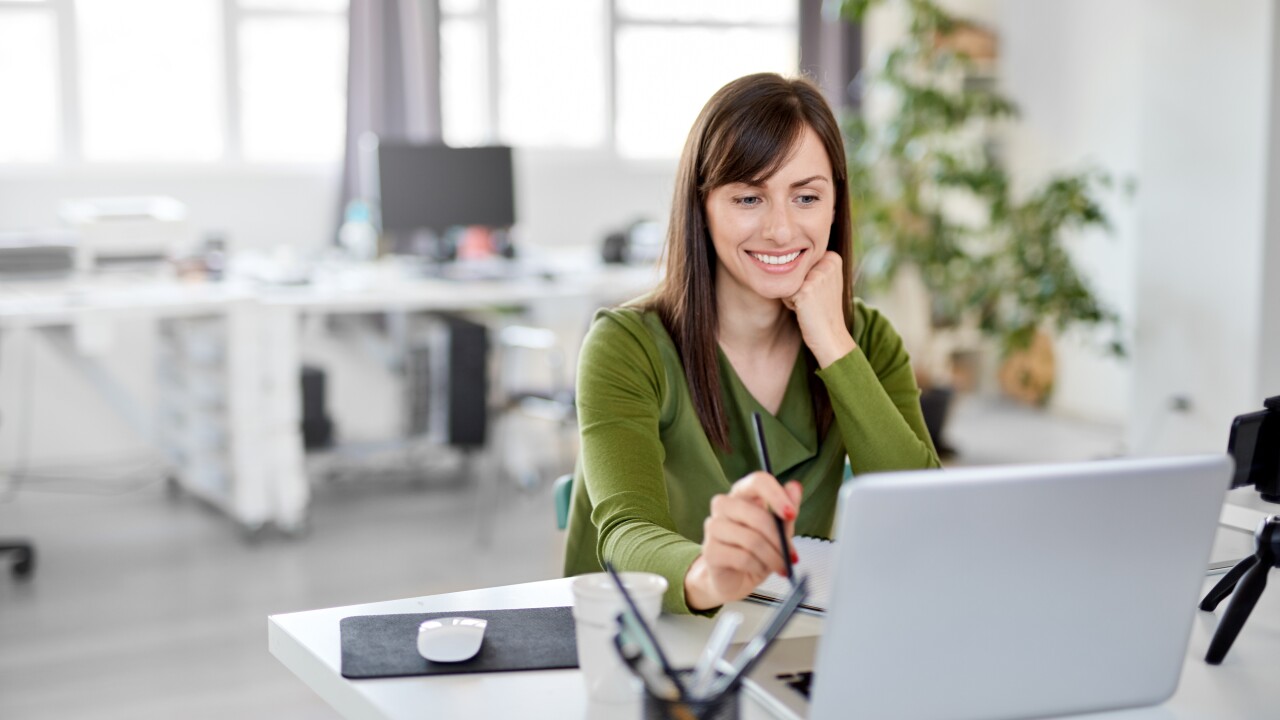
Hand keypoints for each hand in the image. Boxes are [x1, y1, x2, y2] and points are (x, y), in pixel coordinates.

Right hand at [684, 472, 803, 610]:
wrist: (734, 580)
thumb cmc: (756, 552)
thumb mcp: (778, 533)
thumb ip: (786, 512)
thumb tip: (795, 487)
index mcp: (742, 494)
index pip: (758, 481)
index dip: (776, 495)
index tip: (791, 514)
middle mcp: (724, 505)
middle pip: (756, 514)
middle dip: (779, 538)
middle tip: (792, 556)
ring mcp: (713, 526)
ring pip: (751, 539)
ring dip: (772, 557)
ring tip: (781, 566)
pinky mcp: (709, 550)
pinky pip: (742, 557)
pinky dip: (758, 566)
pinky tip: (760, 570)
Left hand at [784, 250, 855, 366]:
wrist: (830, 335)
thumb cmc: (823, 310)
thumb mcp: (824, 281)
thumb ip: (813, 265)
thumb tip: (784, 251)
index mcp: (833, 257)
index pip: (801, 260)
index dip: (805, 278)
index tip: (818, 292)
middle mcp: (827, 263)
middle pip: (794, 268)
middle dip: (797, 285)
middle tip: (812, 300)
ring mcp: (817, 276)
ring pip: (788, 279)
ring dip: (792, 294)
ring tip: (808, 305)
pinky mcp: (806, 290)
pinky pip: (784, 292)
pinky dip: (789, 303)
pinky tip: (803, 310)